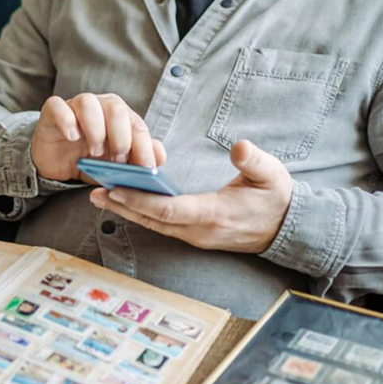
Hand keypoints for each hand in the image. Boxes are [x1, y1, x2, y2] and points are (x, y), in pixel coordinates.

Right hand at [31, 93, 166, 181]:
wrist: (58, 165)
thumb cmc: (90, 160)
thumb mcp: (117, 165)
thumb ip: (139, 158)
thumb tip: (160, 156)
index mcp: (119, 115)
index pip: (137, 124)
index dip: (143, 146)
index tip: (146, 168)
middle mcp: (99, 105)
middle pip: (116, 108)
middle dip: (121, 137)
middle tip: (117, 160)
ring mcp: (74, 106)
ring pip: (88, 102)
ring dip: (95, 129)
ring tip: (94, 152)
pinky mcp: (52, 112)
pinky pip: (58, 106)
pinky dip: (67, 121)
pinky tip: (72, 137)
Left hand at [89, 139, 292, 253]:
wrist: (288, 228)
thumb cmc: (277, 198)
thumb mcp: (272, 174)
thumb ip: (254, 161)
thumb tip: (240, 147)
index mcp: (214, 214)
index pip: (169, 210)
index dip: (140, 200)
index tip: (116, 188)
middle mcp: (200, 230)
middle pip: (153, 220)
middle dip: (123, 206)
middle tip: (94, 191)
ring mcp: (197, 236)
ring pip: (154, 225)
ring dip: (127, 211)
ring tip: (100, 195)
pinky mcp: (196, 235)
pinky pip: (162, 226)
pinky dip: (141, 213)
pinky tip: (125, 201)